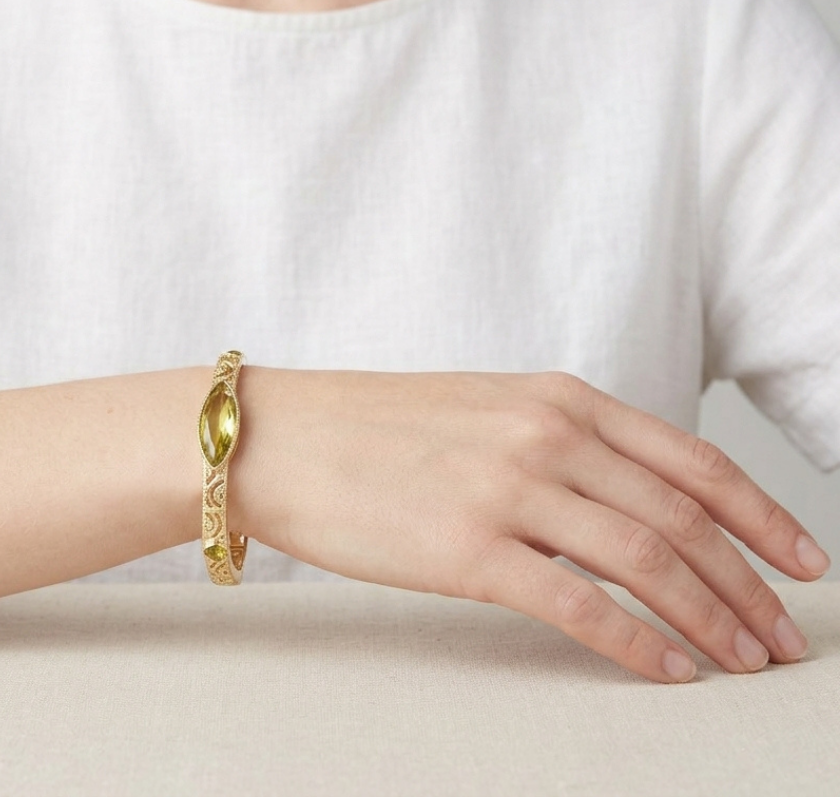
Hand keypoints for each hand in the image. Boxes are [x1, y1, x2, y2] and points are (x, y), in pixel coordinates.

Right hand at [231, 366, 830, 682]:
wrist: (282, 436)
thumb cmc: (375, 426)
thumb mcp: (484, 407)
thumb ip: (559, 441)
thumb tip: (628, 502)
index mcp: (555, 398)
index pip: (691, 459)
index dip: (761, 514)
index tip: (800, 559)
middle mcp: (546, 435)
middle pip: (684, 518)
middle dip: (749, 584)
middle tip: (782, 635)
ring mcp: (509, 488)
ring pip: (648, 561)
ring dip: (710, 619)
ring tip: (741, 660)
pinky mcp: (470, 548)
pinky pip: (582, 605)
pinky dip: (639, 644)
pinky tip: (667, 670)